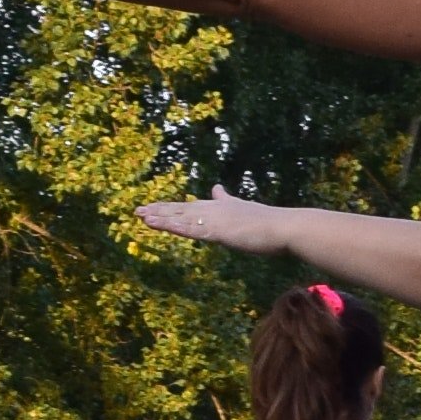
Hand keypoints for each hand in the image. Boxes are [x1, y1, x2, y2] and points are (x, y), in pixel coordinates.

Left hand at [138, 194, 290, 252]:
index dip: (170, 208)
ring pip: (181, 218)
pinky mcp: (216, 231)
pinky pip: (188, 229)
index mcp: (219, 206)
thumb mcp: (243, 210)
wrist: (283, 226)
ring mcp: (214, 219)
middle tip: (137, 211)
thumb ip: (228, 200)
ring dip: (160, 217)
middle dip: (159, 210)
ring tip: (140, 216)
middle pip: (180, 210)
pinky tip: (156, 224)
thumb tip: (217, 188)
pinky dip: (171, 226)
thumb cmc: (268, 223)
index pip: (190, 207)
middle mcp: (213, 209)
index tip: (153, 207)